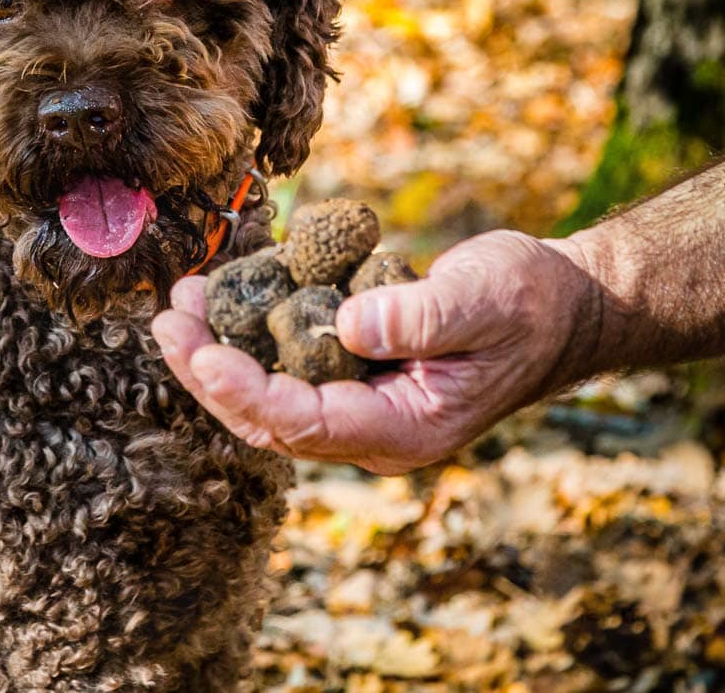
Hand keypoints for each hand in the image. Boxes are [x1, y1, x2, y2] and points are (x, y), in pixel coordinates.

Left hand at [151, 230, 601, 474]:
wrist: (558, 307)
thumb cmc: (528, 302)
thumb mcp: (484, 300)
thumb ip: (419, 317)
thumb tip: (346, 326)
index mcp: (405, 429)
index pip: (306, 425)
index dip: (246, 393)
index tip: (200, 355)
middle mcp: (372, 430)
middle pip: (268, 419)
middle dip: (209, 373)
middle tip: (166, 322)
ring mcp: (359, 406)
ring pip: (267, 396)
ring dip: (217, 352)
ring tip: (181, 303)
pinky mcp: (351, 376)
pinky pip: (285, 366)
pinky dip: (249, 334)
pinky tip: (223, 295)